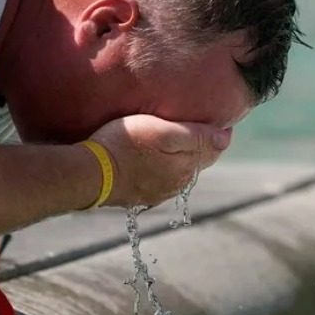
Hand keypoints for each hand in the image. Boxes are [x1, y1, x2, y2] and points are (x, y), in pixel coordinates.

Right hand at [89, 115, 231, 207]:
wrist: (88, 174)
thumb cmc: (124, 145)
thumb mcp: (162, 132)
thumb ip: (196, 136)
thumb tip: (226, 138)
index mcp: (186, 168)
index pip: (213, 149)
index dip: (217, 133)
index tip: (218, 118)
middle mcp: (176, 184)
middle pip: (196, 161)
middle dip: (200, 145)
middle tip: (197, 124)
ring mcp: (157, 193)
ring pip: (178, 171)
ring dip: (180, 157)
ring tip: (174, 139)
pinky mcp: (139, 196)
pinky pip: (159, 180)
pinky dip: (162, 168)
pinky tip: (153, 158)